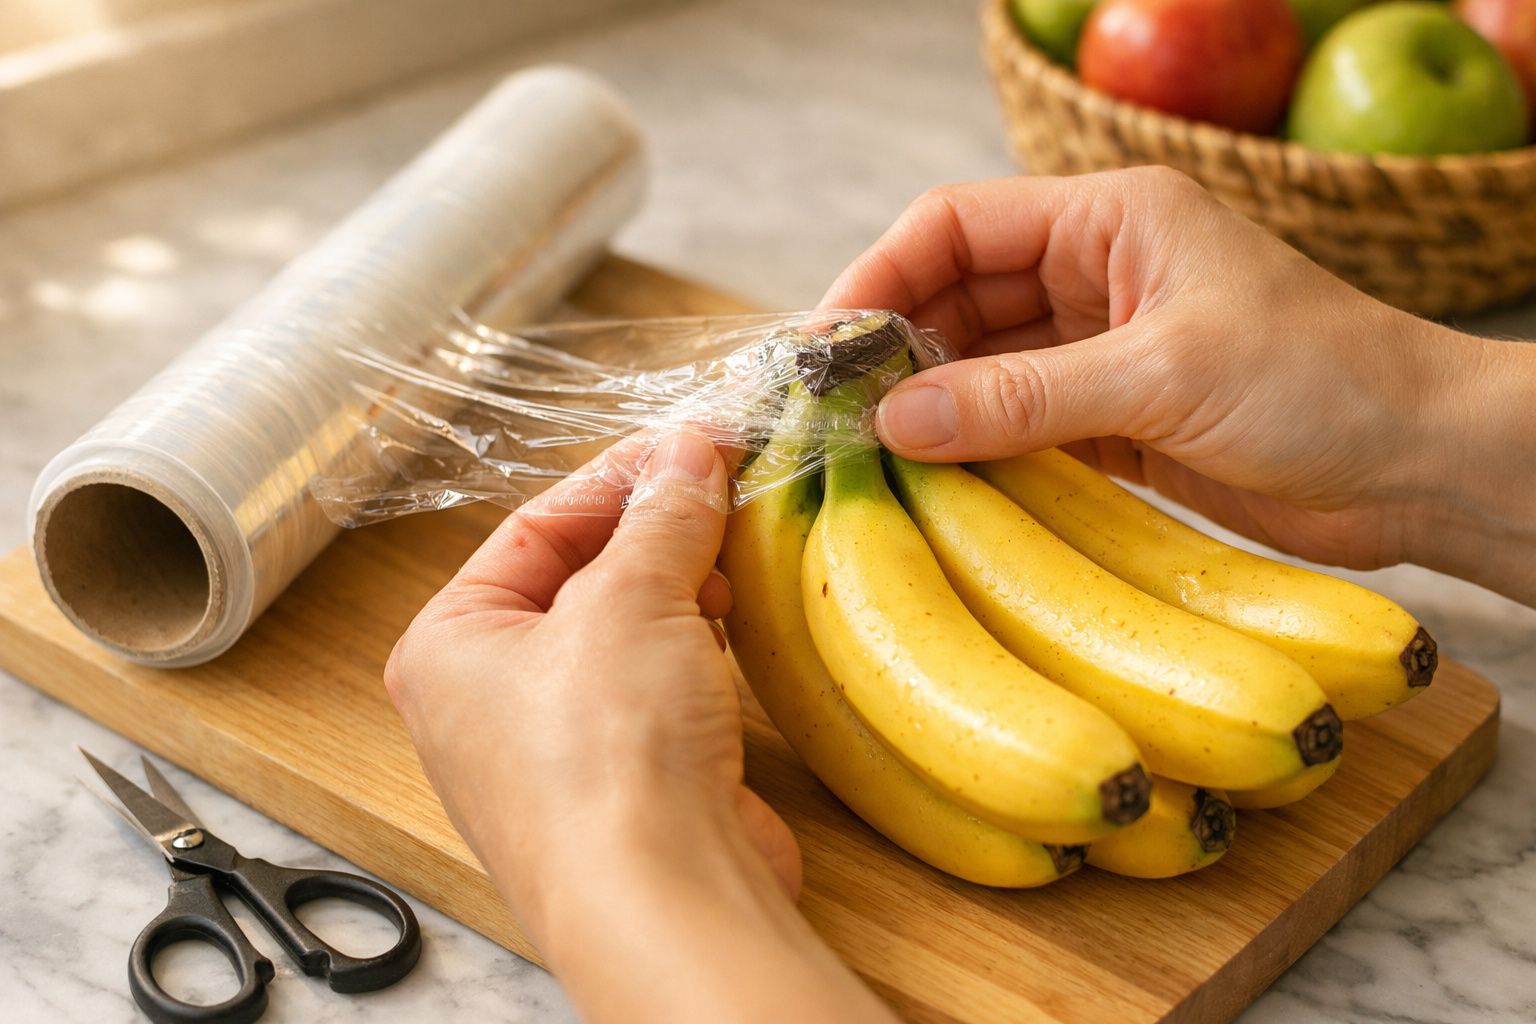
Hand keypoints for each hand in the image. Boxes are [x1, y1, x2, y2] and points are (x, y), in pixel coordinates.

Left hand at [385, 430, 893, 1023]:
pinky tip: (731, 623)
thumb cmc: (604, 759)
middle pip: (580, 576)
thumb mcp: (629, 599)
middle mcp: (489, 697)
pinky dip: (694, 647)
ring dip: (679, 587)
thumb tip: (689, 452)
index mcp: (449, 644)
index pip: (537, 525)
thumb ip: (661, 517)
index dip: (620, 478)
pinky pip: (657, 686)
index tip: (692, 444)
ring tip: (732, 554)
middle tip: (724, 488)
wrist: (663, 899)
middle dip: (654, 533)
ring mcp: (558, 745)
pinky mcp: (626, 780)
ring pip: (623, 632)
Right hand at [822, 169, 1535, 601]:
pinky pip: (1014, 430)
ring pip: (977, 370)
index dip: (878, 277)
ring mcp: (1099, 352)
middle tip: (828, 420)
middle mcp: (1094, 276)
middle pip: (955, 299)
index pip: (955, 227)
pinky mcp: (1112, 423)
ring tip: (866, 462)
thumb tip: (892, 420)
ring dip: (926, 412)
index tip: (821, 349)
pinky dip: (972, 456)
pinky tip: (931, 489)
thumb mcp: (1162, 376)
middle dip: (891, 353)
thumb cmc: (1324, 384)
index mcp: (1109, 219)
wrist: (1423, 466)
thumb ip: (1021, 395)